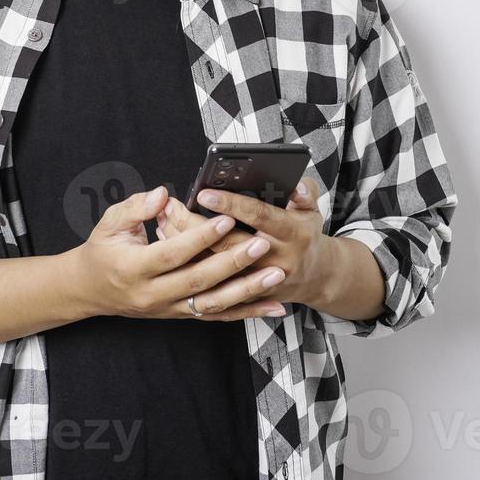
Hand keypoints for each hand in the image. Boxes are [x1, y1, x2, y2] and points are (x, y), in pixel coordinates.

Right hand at [70, 184, 288, 321]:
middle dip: (233, 263)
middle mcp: (152, 294)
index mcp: (134, 267)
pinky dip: (247, 312)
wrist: (90, 290)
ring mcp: (168, 308)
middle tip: (261, 245)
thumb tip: (163, 195)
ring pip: (213, 304)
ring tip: (275, 276)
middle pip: (198, 281)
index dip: (201, 237)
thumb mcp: (109, 222)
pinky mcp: (180, 315)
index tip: (227, 219)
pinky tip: (273, 307)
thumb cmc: (103, 250)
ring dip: (247, 291)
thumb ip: (136, 207)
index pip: (172, 253)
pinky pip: (217, 316)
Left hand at [156, 175, 329, 308]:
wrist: (316, 277)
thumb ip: (305, 192)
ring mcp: (258, 281)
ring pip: (213, 266)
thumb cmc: (306, 233)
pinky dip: (189, 264)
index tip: (204, 194)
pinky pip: (211, 282)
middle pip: (227, 243)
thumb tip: (293, 184)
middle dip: (195, 225)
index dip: (231, 205)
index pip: (258, 216)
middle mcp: (275, 259)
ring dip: (185, 245)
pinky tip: (170, 246)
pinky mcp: (246, 295)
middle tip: (170, 207)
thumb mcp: (312, 208)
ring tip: (163, 222)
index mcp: (292, 233)